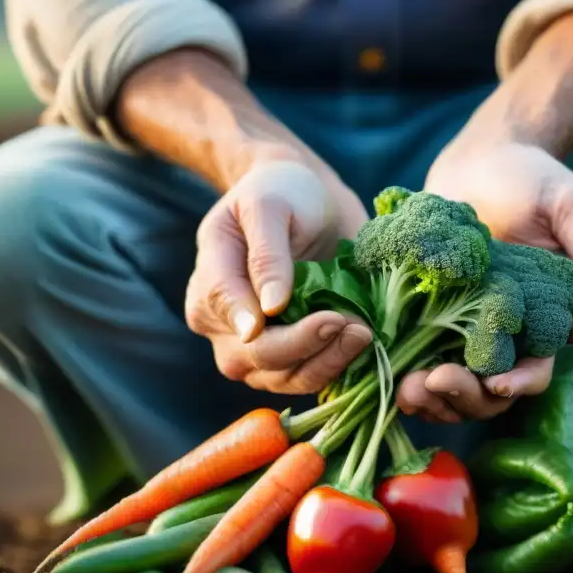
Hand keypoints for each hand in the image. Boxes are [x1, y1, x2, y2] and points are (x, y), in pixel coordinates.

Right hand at [185, 160, 372, 393]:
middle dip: (308, 347)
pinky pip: (311, 377)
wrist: (307, 198)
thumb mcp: (268, 206)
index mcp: (208, 289)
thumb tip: (269, 310)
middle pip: (259, 358)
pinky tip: (363, 344)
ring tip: (364, 333)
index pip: (232, 318)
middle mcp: (226, 331)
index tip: (325, 320)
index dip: (273, 330)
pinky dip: (339, 366)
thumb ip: (266, 254)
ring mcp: (258, 353)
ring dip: (329, 362)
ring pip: (286, 379)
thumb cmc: (279, 193)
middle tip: (355, 327)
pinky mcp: (292, 361)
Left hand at [395, 141, 572, 422]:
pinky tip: (393, 377)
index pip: (536, 369)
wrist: (479, 158)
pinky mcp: (425, 320)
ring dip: (433, 398)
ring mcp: (461, 330)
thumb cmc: (533, 179)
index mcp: (545, 319)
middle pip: (491, 393)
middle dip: (465, 398)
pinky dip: (407, 378)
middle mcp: (505, 335)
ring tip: (408, 389)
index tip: (494, 382)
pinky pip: (418, 362)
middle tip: (433, 382)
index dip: (519, 383)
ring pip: (453, 387)